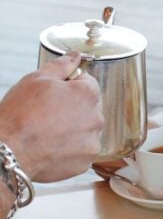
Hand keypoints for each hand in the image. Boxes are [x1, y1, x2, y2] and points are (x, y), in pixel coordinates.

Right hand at [0, 53, 103, 181]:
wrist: (8, 151)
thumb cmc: (20, 114)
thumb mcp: (37, 79)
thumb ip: (61, 65)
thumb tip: (76, 55)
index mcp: (88, 94)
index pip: (88, 83)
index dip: (69, 86)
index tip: (53, 94)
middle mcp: (97, 118)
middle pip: (88, 108)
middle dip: (72, 108)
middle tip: (45, 114)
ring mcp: (92, 143)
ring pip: (85, 131)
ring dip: (71, 130)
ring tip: (46, 132)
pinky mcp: (84, 163)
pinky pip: (79, 152)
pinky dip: (67, 150)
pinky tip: (49, 147)